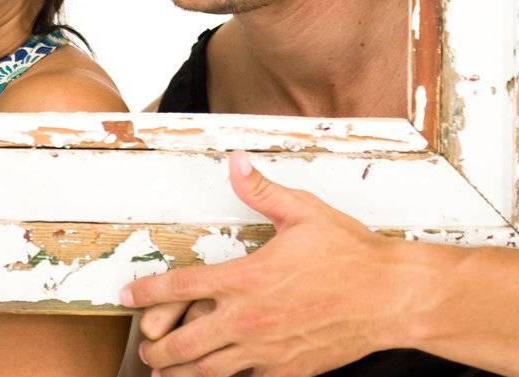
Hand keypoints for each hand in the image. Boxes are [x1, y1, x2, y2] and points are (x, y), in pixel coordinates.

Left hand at [122, 150, 404, 376]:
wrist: (391, 298)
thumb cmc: (350, 254)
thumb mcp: (303, 211)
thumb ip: (261, 190)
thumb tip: (235, 162)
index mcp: (247, 277)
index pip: (181, 286)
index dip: (147, 290)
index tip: (128, 293)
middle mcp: (249, 319)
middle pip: (184, 342)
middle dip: (156, 345)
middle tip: (145, 345)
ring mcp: (267, 350)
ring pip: (208, 372)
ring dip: (179, 372)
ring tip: (163, 372)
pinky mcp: (288, 371)